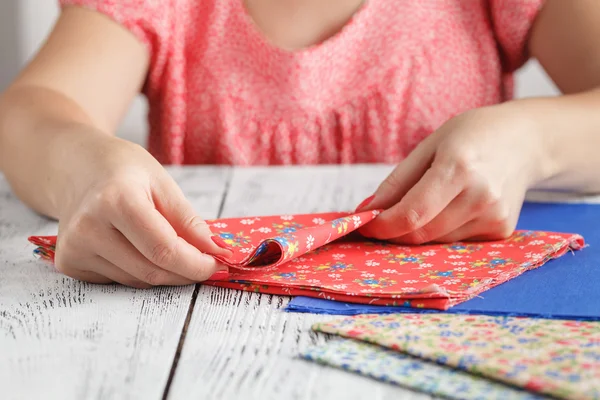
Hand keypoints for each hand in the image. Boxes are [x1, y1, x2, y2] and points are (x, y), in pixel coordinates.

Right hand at [53, 133, 231, 287]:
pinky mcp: (70, 263)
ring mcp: (74, 248)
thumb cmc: (124, 171)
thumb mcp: (162, 183)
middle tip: (206, 262)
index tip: (219, 263)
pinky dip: (140, 270)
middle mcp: (88, 228)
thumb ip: (188, 220)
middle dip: (186, 272)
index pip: (164, 250)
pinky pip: (120, 280)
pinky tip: (136, 247)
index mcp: (115, 201)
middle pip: (152, 270)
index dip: (197, 263)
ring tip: (168, 246)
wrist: (76, 167)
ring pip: (138, 281)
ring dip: (165, 272)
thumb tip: (216, 251)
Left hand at [357, 105, 550, 243]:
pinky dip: (440, 230)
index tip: (363, 223)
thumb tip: (366, 211)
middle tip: (380, 220)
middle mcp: (480, 196)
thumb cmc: (472, 135)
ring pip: (436, 241)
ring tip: (419, 206)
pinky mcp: (501, 230)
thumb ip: (397, 182)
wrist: (527, 141)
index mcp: (459, 167)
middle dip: (394, 231)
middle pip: (421, 233)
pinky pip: (455, 240)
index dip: (383, 225)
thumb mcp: (430, 145)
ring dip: (416, 232)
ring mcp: (494, 217)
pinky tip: (450, 207)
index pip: (412, 213)